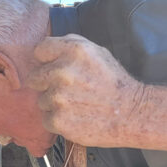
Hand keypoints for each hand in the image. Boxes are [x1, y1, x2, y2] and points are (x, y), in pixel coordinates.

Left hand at [26, 34, 144, 146]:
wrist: (131, 114)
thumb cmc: (113, 83)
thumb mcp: (97, 52)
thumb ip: (70, 46)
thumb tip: (45, 49)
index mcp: (73, 50)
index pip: (39, 51)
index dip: (47, 61)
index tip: (56, 69)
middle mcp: (62, 71)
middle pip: (34, 78)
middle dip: (47, 84)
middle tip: (68, 91)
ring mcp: (58, 97)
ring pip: (41, 100)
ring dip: (54, 104)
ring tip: (76, 105)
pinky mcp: (57, 119)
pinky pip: (46, 119)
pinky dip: (58, 121)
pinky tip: (76, 118)